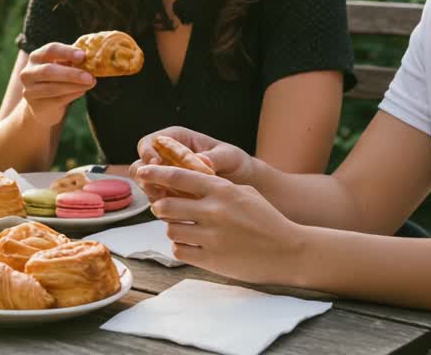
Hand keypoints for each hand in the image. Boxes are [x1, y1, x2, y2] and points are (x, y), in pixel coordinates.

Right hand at [19, 42, 95, 127]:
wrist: (42, 105)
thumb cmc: (55, 80)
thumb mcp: (61, 66)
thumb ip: (72, 61)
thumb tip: (92, 57)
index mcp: (36, 57)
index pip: (50, 50)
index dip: (66, 52)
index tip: (83, 56)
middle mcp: (28, 72)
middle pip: (48, 71)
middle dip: (71, 73)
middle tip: (90, 76)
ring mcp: (29, 90)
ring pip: (52, 88)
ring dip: (74, 86)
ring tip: (90, 84)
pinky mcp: (35, 106)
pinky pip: (56, 100)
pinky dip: (71, 95)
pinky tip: (82, 91)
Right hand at [130, 126, 250, 200]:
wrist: (244, 183)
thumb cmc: (235, 162)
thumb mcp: (229, 156)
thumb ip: (215, 157)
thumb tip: (202, 160)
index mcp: (176, 139)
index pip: (149, 142)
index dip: (147, 152)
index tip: (156, 162)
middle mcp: (167, 157)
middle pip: (140, 165)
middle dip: (145, 179)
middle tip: (158, 190)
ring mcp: (167, 178)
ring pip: (146, 186)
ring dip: (153, 195)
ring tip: (170, 203)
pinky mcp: (172, 195)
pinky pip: (158, 201)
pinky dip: (164, 207)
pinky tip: (178, 213)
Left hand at [141, 164, 306, 285]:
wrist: (289, 251)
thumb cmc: (267, 219)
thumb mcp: (244, 193)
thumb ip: (215, 187)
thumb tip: (183, 183)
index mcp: (222, 190)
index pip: (178, 177)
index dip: (155, 173)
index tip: (141, 171)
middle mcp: (214, 212)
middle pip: (165, 206)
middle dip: (160, 208)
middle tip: (164, 209)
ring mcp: (211, 237)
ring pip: (170, 230)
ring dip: (173, 229)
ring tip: (186, 229)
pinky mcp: (211, 259)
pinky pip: (179, 251)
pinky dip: (181, 248)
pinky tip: (193, 245)